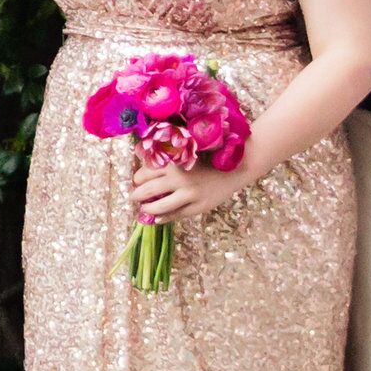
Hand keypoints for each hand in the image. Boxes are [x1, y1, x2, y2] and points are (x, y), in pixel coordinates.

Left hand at [126, 154, 253, 224]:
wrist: (237, 167)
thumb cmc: (210, 156)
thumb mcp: (186, 152)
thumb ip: (167, 158)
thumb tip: (142, 165)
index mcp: (174, 162)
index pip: (144, 173)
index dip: (137, 179)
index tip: (137, 181)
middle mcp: (179, 178)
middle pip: (146, 190)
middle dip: (136, 195)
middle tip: (133, 197)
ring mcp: (189, 194)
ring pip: (158, 206)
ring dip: (147, 209)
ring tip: (144, 208)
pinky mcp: (199, 207)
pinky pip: (175, 215)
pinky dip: (163, 218)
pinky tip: (157, 218)